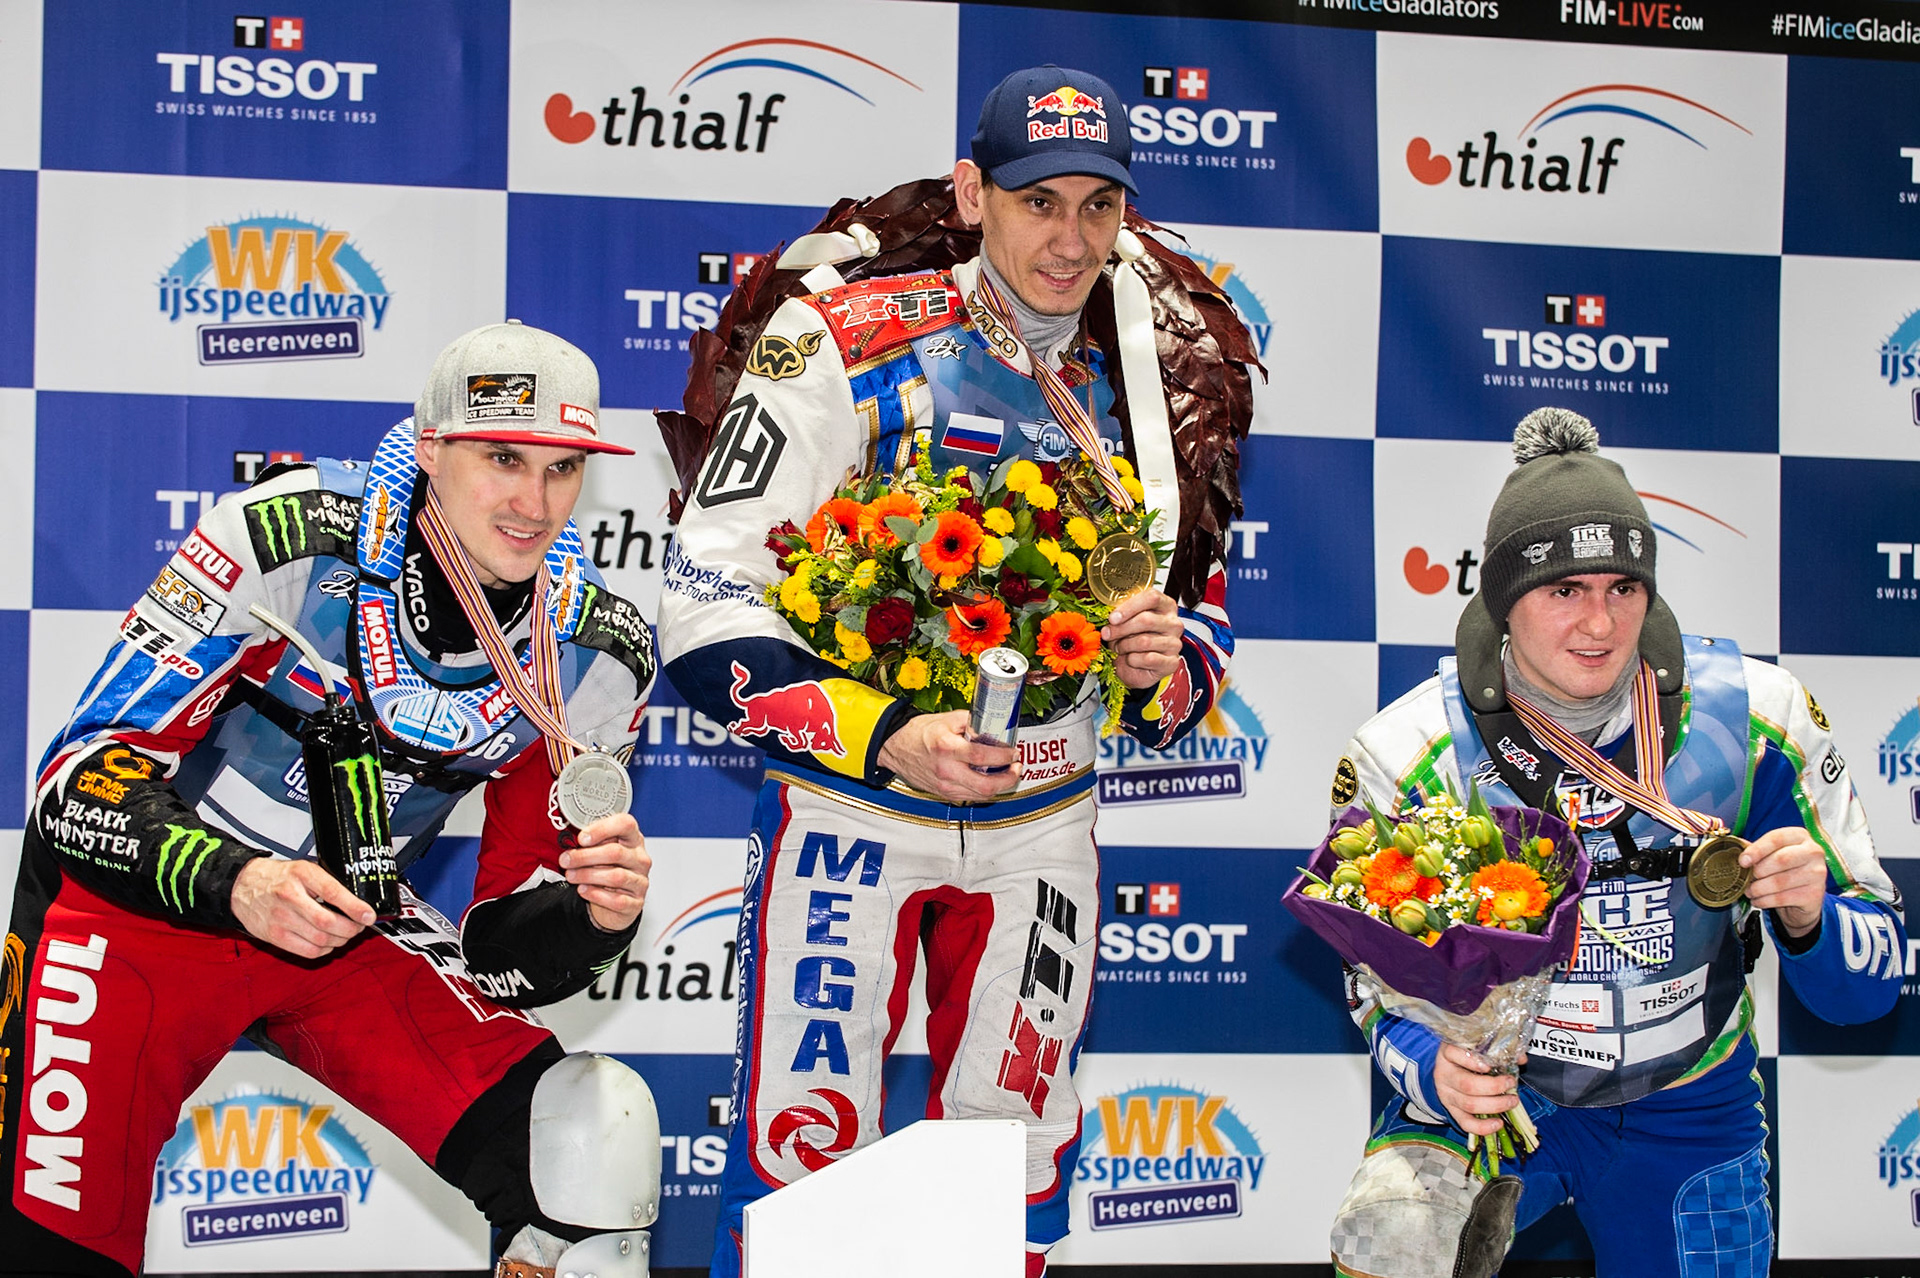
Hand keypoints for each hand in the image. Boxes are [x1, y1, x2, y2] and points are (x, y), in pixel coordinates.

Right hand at [232, 857, 374, 959]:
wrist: (242, 885)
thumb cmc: (277, 877)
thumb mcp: (304, 868)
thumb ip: (327, 882)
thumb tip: (357, 900)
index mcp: (301, 875)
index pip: (333, 893)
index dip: (355, 907)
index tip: (368, 915)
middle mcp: (289, 896)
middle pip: (328, 922)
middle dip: (351, 928)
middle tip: (359, 926)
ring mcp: (280, 918)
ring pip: (320, 939)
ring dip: (340, 941)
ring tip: (345, 934)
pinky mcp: (274, 936)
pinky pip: (307, 951)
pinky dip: (324, 950)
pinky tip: (328, 943)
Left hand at [563, 813, 650, 932]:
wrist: (614, 902)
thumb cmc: (606, 870)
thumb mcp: (599, 852)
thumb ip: (589, 843)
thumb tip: (568, 841)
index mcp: (633, 839)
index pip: (625, 824)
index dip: (602, 829)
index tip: (581, 838)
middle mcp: (640, 858)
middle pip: (615, 852)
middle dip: (585, 856)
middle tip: (566, 860)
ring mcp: (640, 881)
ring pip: (615, 877)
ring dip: (587, 875)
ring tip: (571, 875)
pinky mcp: (636, 902)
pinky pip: (617, 900)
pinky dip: (596, 895)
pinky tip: (583, 890)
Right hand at [877, 710, 1021, 802]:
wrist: (895, 747)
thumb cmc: (917, 732)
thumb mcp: (946, 719)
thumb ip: (971, 722)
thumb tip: (992, 726)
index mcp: (947, 748)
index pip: (983, 756)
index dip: (1004, 756)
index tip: (1013, 752)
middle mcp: (946, 770)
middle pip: (986, 786)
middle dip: (1008, 779)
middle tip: (1016, 768)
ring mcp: (944, 785)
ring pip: (980, 795)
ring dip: (999, 786)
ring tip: (1007, 774)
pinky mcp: (943, 793)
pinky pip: (970, 796)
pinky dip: (984, 790)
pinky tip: (989, 779)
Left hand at [1101, 588, 1183, 689]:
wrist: (1137, 667)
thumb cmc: (1132, 639)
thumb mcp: (1126, 622)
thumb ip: (1122, 614)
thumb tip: (1111, 617)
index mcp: (1165, 606)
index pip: (1152, 597)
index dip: (1129, 607)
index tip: (1112, 618)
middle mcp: (1173, 623)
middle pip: (1146, 619)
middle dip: (1121, 629)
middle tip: (1108, 634)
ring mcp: (1175, 643)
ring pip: (1144, 641)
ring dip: (1124, 646)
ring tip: (1119, 648)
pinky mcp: (1171, 662)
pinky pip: (1148, 659)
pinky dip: (1133, 660)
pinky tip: (1131, 659)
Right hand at [1433, 1043, 1521, 1136]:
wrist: (1451, 1067)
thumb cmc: (1466, 1055)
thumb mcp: (1477, 1047)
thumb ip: (1498, 1050)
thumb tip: (1521, 1058)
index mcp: (1447, 1054)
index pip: (1453, 1053)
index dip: (1471, 1061)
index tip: (1490, 1065)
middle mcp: (1444, 1075)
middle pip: (1467, 1084)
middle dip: (1494, 1087)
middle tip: (1511, 1083)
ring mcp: (1446, 1095)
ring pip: (1469, 1104)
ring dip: (1495, 1105)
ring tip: (1512, 1101)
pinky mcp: (1452, 1110)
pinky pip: (1466, 1123)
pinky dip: (1483, 1127)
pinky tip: (1498, 1123)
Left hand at [1740, 827, 1828, 936]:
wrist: (1803, 898)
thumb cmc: (1784, 871)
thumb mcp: (1771, 855)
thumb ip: (1755, 850)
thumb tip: (1735, 849)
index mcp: (1800, 836)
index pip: (1776, 838)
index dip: (1757, 850)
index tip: (1743, 861)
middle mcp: (1813, 852)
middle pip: (1780, 859)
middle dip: (1758, 871)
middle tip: (1747, 878)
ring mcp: (1817, 873)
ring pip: (1780, 881)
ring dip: (1758, 889)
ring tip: (1750, 891)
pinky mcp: (1815, 894)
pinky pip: (1783, 898)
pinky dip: (1765, 900)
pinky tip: (1759, 900)